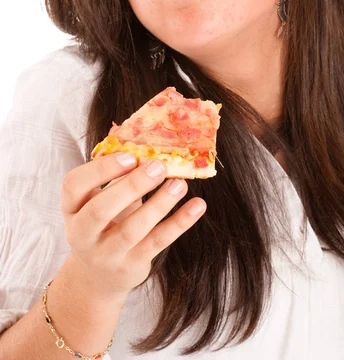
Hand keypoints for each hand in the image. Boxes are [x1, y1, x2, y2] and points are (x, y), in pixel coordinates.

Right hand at [61, 154, 205, 298]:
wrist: (98, 276)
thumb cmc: (104, 223)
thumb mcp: (99, 199)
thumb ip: (116, 176)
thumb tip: (147, 142)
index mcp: (72, 208)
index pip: (74, 185)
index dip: (100, 169)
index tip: (130, 156)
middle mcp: (82, 233)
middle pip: (100, 210)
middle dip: (131, 186)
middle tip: (159, 166)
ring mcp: (106, 253)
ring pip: (131, 229)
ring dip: (159, 204)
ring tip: (180, 184)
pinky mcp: (131, 266)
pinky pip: (157, 242)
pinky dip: (179, 223)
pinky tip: (197, 205)